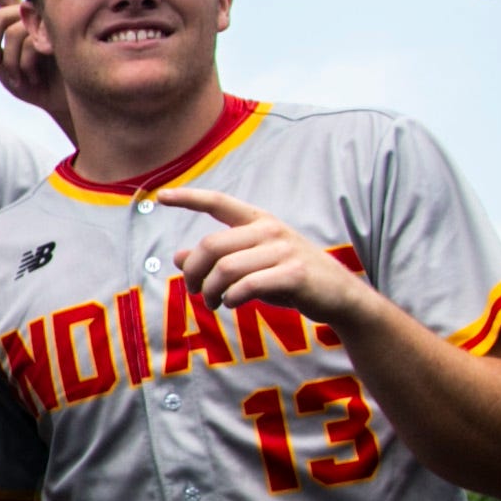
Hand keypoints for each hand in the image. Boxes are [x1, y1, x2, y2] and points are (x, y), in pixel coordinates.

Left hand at [0, 0, 72, 131]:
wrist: (58, 101)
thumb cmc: (30, 82)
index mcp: (16, 18)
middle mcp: (32, 15)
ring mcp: (48, 22)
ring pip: (12, 31)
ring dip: (8, 61)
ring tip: (15, 78)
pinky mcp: (60, 36)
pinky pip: (30, 44)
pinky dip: (24, 65)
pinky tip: (32, 77)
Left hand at [159, 186, 368, 323]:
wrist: (339, 296)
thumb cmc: (290, 277)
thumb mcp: (252, 264)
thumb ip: (217, 258)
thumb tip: (177, 257)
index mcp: (259, 222)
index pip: (219, 203)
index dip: (189, 198)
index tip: (161, 197)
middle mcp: (270, 230)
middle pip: (211, 246)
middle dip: (193, 272)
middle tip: (194, 291)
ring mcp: (284, 250)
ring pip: (225, 268)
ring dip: (210, 291)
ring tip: (212, 302)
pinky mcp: (294, 274)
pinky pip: (248, 285)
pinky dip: (232, 298)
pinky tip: (232, 303)